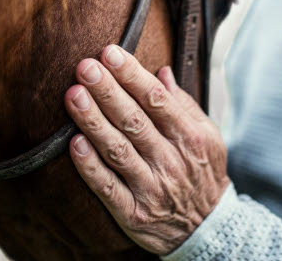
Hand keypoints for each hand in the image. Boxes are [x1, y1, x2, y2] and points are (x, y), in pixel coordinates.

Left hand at [64, 45, 229, 254]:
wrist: (208, 228)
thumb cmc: (202, 173)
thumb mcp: (207, 136)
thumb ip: (183, 104)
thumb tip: (162, 72)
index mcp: (189, 137)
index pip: (157, 100)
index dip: (132, 75)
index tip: (110, 53)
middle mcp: (170, 161)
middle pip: (134, 121)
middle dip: (108, 91)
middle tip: (85, 67)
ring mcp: (151, 188)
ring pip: (117, 150)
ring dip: (93, 121)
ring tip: (73, 95)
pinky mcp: (133, 212)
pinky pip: (107, 187)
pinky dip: (90, 166)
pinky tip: (74, 142)